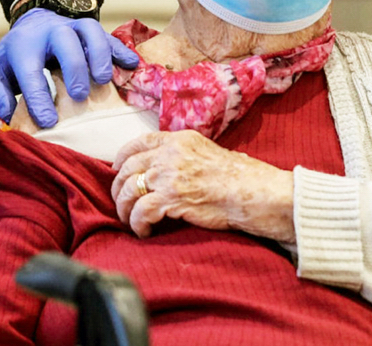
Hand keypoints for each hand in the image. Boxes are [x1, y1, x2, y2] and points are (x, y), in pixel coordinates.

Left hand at [0, 9, 139, 127]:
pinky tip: (132, 67)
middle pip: (63, 39)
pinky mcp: (93, 32)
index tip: (48, 121)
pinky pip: (111, 36)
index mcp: (23, 45)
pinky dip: (122, 51)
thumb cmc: (17, 57)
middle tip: (79, 94)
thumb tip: (7, 114)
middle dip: (73, 66)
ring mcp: (74, 28)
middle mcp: (50, 32)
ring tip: (104, 79)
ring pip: (90, 30)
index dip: (38, 97)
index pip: (29, 70)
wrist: (34, 24)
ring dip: (99, 53)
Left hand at [111, 130, 294, 241]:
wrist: (254, 193)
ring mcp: (168, 175)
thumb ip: (185, 155)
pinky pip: (141, 212)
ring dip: (124, 208)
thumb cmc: (240, 178)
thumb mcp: (208, 152)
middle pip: (128, 168)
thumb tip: (169, 167)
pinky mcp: (171, 198)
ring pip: (128, 190)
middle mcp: (169, 154)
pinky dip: (137, 224)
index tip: (116, 170)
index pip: (139, 142)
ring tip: (129, 220)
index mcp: (178, 140)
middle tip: (120, 202)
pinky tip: (144, 232)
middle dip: (119, 187)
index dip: (122, 158)